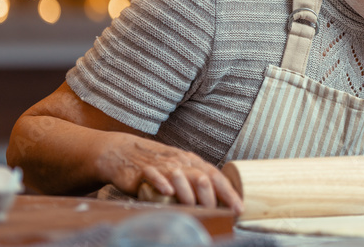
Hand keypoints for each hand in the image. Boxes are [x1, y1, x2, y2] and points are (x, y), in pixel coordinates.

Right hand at [96, 132, 242, 213]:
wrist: (124, 152)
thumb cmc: (157, 164)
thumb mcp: (180, 169)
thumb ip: (195, 182)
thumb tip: (218, 203)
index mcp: (192, 162)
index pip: (215, 176)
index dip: (228, 192)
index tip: (239, 207)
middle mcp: (181, 162)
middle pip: (201, 177)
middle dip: (212, 196)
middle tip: (219, 212)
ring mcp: (162, 165)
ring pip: (180, 176)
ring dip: (190, 192)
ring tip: (197, 206)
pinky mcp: (143, 170)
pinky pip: (154, 175)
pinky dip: (161, 182)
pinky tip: (167, 192)